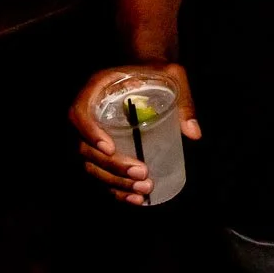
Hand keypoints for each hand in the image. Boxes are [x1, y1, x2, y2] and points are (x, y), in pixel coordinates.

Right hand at [69, 62, 199, 203]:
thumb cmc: (156, 72)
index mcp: (96, 90)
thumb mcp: (172, 75)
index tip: (110, 148)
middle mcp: (89, 114)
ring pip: (92, 166)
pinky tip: (135, 200)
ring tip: (143, 191)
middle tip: (141, 174)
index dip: (89, 133)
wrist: (147, 72)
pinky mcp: (102, 150)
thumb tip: (193, 133)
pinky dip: (115, 189)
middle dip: (112, 166)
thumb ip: (183, 100)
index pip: (79, 114)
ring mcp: (92, 135)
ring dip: (114, 183)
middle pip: (86, 148)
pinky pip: (101, 174)